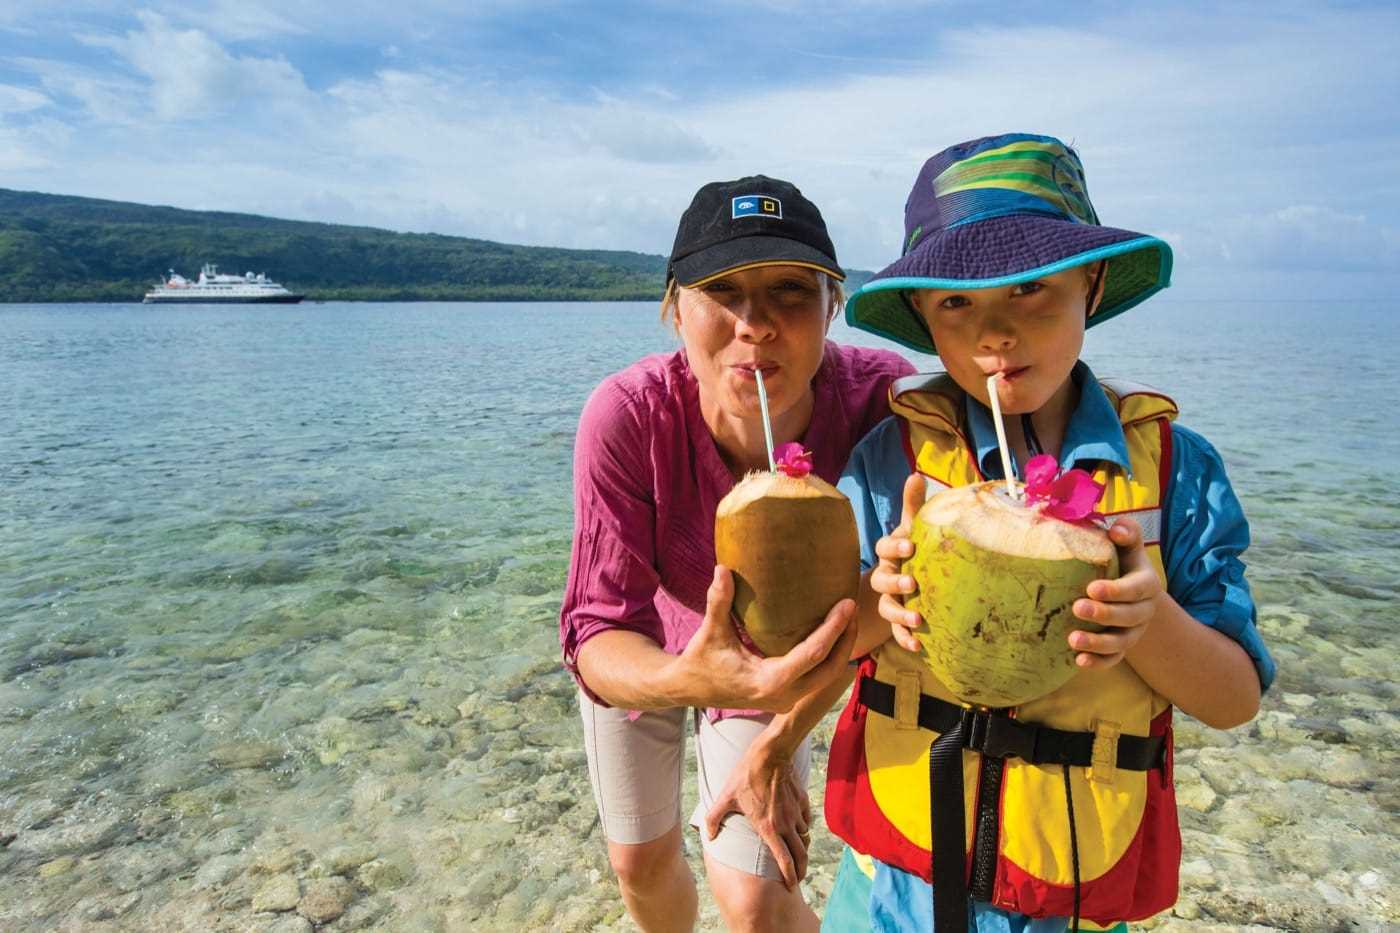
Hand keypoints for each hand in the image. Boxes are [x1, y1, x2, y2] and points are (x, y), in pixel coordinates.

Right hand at [676, 565, 856, 712]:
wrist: (689, 689)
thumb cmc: (701, 660)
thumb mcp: (710, 631)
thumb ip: (718, 601)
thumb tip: (723, 568)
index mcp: (769, 682)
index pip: (812, 654)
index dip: (833, 629)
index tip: (847, 605)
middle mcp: (783, 695)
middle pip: (830, 668)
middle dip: (846, 638)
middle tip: (853, 608)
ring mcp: (787, 700)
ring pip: (827, 675)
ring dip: (841, 648)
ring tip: (848, 618)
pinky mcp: (786, 697)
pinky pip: (817, 677)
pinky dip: (828, 657)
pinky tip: (833, 634)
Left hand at [703, 740, 811, 888]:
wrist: (770, 755)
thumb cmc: (746, 776)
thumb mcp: (726, 797)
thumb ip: (714, 817)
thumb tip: (708, 835)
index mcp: (769, 828)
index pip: (784, 860)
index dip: (790, 876)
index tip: (791, 886)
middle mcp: (786, 823)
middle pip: (801, 855)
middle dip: (801, 870)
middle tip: (798, 877)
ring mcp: (795, 812)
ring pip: (804, 837)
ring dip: (801, 847)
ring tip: (795, 852)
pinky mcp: (802, 801)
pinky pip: (806, 820)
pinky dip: (803, 827)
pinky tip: (797, 826)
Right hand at [869, 473, 926, 651]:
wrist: (900, 582)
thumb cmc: (911, 550)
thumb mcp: (913, 529)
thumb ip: (913, 506)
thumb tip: (916, 474)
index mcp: (889, 553)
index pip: (885, 547)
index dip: (895, 547)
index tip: (911, 545)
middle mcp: (884, 575)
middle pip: (882, 579)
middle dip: (895, 581)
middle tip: (912, 583)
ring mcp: (888, 599)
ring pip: (887, 607)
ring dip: (900, 614)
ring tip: (918, 619)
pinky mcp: (896, 620)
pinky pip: (895, 631)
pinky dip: (904, 638)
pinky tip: (918, 645)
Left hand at [1069, 517, 1163, 668]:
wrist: (1129, 593)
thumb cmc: (1121, 561)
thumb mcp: (1128, 547)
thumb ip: (1128, 533)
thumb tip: (1117, 529)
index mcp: (1145, 584)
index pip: (1135, 589)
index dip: (1116, 590)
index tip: (1092, 588)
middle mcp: (1143, 611)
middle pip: (1128, 617)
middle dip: (1104, 614)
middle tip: (1077, 607)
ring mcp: (1133, 632)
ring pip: (1120, 642)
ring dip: (1097, 642)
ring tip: (1072, 639)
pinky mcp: (1121, 647)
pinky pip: (1113, 659)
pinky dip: (1098, 663)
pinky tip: (1078, 662)